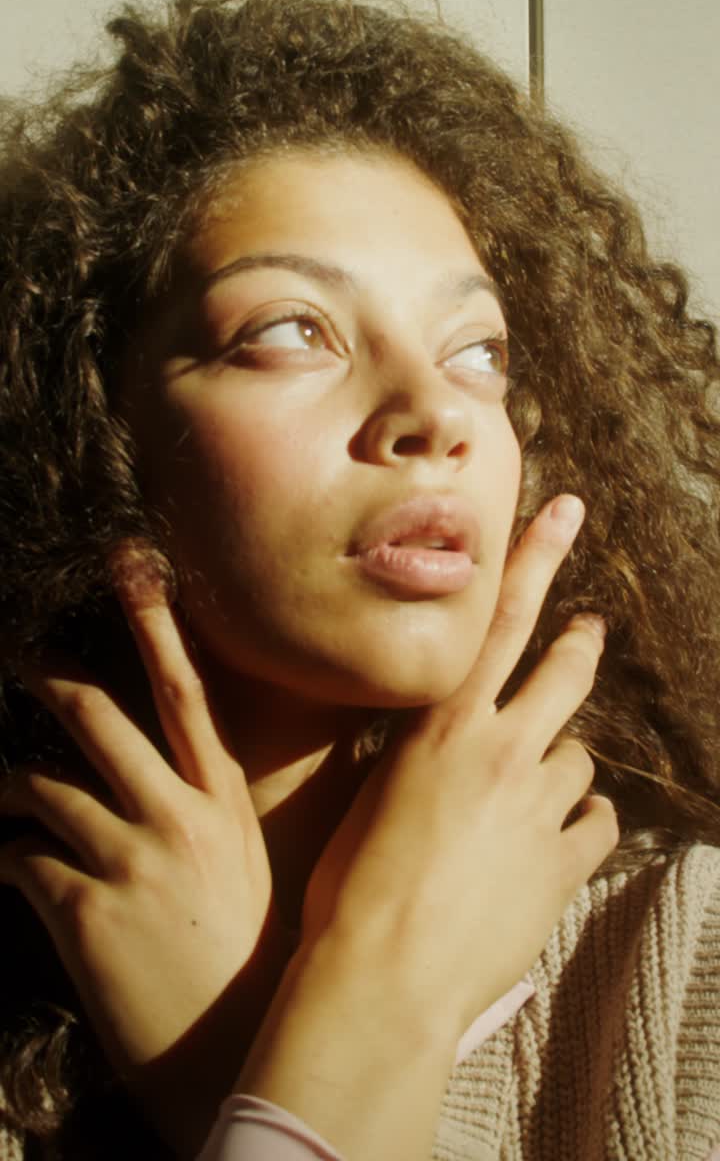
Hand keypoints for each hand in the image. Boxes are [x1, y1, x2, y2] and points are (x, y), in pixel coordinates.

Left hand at [0, 555, 282, 1151]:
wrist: (231, 1055)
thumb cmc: (242, 957)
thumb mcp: (241, 867)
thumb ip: (207, 810)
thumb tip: (165, 773)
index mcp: (223, 802)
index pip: (187, 692)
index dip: (156, 623)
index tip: (130, 564)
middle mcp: (179, 817)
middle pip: (100, 717)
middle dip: (47, 673)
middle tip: (15, 649)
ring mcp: (130, 860)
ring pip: (43, 787)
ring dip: (9, 783)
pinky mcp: (83, 910)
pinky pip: (21, 859)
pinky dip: (8, 858)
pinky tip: (12, 871)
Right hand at [300, 495, 617, 1035]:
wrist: (382, 976)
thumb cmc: (351, 885)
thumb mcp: (370, 796)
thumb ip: (413, 755)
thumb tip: (432, 740)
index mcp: (445, 727)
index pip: (499, 620)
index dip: (535, 559)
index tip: (567, 513)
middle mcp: (501, 752)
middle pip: (564, 672)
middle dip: (581, 644)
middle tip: (590, 630)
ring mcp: (540, 807)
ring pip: (580, 757)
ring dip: (562, 764)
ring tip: (538, 790)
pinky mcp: (565, 864)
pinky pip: (598, 823)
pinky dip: (582, 824)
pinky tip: (561, 840)